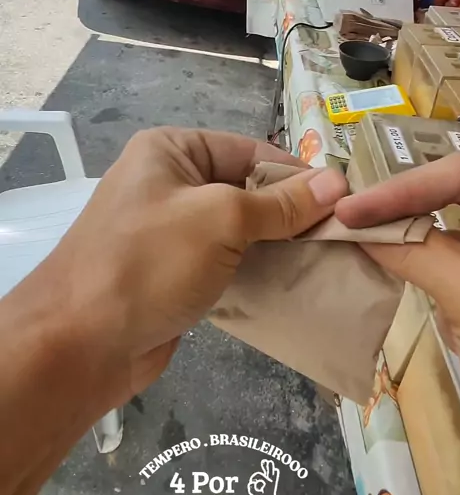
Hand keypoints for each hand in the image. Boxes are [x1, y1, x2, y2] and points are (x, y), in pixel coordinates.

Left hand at [47, 128, 347, 406]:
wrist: (81, 344)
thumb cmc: (150, 261)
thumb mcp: (220, 219)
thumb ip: (280, 204)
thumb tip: (337, 183)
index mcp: (171, 150)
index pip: (249, 150)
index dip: (296, 173)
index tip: (343, 200)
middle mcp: (169, 183)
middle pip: (245, 188)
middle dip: (290, 212)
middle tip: (339, 235)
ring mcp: (169, 230)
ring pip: (238, 229)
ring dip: (276, 244)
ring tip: (324, 261)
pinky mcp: (173, 272)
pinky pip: (225, 261)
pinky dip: (255, 270)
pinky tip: (290, 285)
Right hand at [335, 154, 459, 395]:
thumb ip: (421, 253)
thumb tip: (359, 228)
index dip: (407, 185)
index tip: (351, 210)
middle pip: (458, 189)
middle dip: (405, 195)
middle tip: (350, 210)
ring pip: (453, 222)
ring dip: (406, 223)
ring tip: (356, 227)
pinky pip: (451, 257)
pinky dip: (418, 256)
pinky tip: (383, 260)